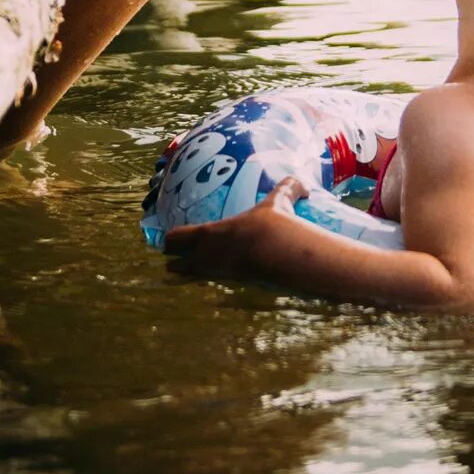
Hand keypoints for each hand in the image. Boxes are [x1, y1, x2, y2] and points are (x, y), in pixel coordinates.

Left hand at [165, 178, 303, 274]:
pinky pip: (208, 288)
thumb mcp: (279, 200)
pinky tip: (210, 286)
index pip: (175, 239)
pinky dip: (206, 287)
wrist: (278, 252)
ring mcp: (216, 274)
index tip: (169, 239)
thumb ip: (288, 188)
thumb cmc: (271, 224)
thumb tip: (304, 186)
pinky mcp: (229, 286)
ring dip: (187, 277)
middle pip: (175, 265)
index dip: (170, 239)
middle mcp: (206, 256)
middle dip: (174, 262)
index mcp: (208, 233)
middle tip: (175, 258)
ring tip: (187, 275)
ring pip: (189, 280)